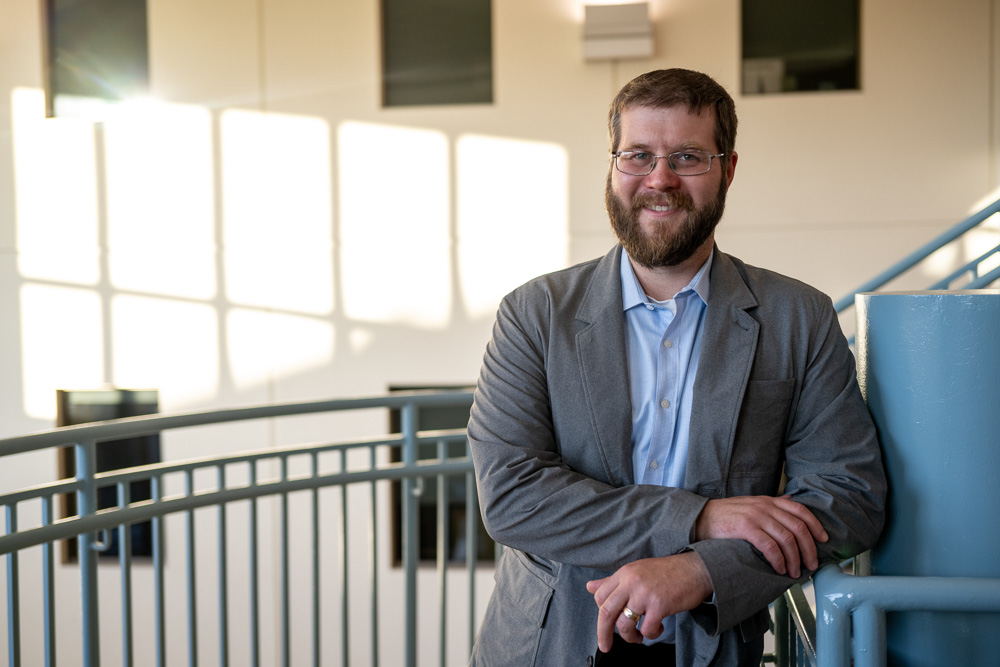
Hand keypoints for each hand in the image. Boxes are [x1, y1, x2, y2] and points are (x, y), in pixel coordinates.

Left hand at [585, 552, 712, 652]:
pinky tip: (657, 629)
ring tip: (639, 636)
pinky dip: (651, 635)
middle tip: (605, 646)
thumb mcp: (636, 572)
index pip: (600, 596)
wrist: (695, 569)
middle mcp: (631, 582)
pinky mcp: (660, 605)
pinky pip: (647, 629)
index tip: (606, 625)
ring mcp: (645, 594)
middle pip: (606, 612)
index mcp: (624, 573)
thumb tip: (590, 587)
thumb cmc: (666, 572)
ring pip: (624, 624)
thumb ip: (612, 581)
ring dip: (630, 637)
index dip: (601, 614)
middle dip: (603, 633)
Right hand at [694, 495, 827, 577]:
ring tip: (794, 573)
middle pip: (798, 527)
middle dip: (809, 549)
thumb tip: (791, 506)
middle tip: (811, 565)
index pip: (800, 510)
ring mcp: (755, 516)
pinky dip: (778, 560)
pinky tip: (779, 569)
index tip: (823, 540)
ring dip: (795, 559)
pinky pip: (770, 546)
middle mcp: (765, 506)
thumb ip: (771, 507)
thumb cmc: (726, 516)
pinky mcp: (745, 528)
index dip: (815, 525)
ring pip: (787, 539)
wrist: (701, 518)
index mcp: (768, 500)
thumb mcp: (751, 505)